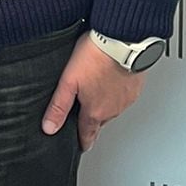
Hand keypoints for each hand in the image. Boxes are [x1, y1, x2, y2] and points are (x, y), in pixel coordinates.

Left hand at [42, 34, 145, 152]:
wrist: (123, 39)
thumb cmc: (95, 56)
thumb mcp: (68, 81)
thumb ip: (59, 106)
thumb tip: (49, 128)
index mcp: (96, 111)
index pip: (88, 134)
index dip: (83, 141)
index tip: (82, 145)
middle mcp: (113, 109)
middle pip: (100, 121)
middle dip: (91, 120)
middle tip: (84, 116)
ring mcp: (126, 99)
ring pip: (113, 108)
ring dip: (104, 105)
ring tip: (95, 93)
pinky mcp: (136, 87)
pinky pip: (124, 96)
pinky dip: (116, 93)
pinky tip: (109, 81)